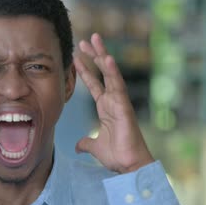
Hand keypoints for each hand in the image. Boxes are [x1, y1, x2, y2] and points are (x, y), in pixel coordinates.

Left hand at [74, 33, 153, 172]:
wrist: (128, 166)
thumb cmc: (117, 156)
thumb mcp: (95, 147)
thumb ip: (86, 143)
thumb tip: (78, 145)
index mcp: (106, 108)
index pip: (94, 84)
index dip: (86, 71)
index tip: (77, 57)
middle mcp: (113, 101)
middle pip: (103, 73)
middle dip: (94, 56)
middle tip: (85, 40)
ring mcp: (119, 102)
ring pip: (111, 74)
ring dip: (103, 55)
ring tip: (95, 39)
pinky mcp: (124, 106)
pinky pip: (118, 86)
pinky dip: (113, 72)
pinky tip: (107, 58)